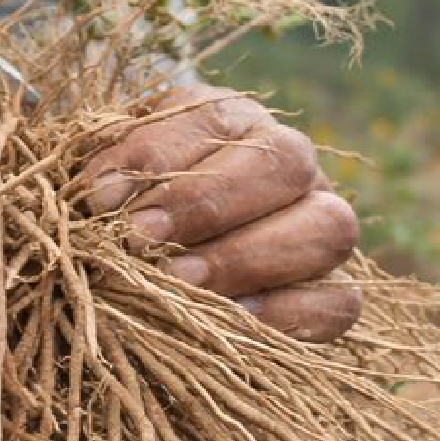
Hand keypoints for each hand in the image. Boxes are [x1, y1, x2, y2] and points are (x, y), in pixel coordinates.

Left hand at [82, 84, 360, 341]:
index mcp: (232, 122)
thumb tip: (102, 200)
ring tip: (180, 283)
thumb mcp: (104, 186)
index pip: (213, 121)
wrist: (139, 277)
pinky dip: (288, 313)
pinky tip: (229, 320)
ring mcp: (322, 228)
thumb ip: (104, 182)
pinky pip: (341, 302)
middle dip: (208, 203)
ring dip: (248, 257)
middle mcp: (291, 165)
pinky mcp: (334, 294)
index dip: (156, 157)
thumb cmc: (117, 221)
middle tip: (142, 240)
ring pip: (328, 228)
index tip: (98, 199)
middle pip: (287, 163)